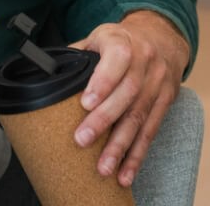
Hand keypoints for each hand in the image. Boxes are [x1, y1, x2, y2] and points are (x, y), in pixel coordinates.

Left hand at [69, 10, 189, 185]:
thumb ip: (76, 56)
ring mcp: (157, 82)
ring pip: (140, 115)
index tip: (85, 103)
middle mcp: (145, 60)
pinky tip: (126, 173)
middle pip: (128, 91)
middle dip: (105, 119)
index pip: (118, 57)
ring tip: (104, 167)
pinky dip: (138, 154)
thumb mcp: (98, 37)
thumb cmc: (122, 40)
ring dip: (121, 145)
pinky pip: (151, 130)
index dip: (103, 81)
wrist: (163, 36)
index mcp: (124, 41)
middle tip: (82, 140)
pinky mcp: (165, 100)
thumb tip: (43, 78)